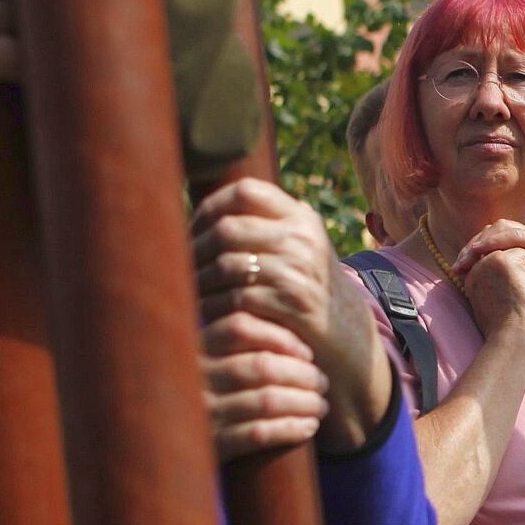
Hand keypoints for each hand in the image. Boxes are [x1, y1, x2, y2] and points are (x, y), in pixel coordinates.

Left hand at [192, 178, 392, 451]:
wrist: (345, 333)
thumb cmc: (305, 287)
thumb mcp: (297, 247)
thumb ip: (264, 226)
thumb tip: (203, 213)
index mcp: (300, 218)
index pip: (246, 191)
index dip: (211, 205)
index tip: (194, 227)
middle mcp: (302, 239)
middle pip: (229, 229)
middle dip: (196, 247)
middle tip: (179, 262)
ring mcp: (298, 271)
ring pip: (227, 265)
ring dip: (200, 279)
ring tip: (187, 288)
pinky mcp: (292, 304)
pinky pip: (237, 299)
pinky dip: (213, 306)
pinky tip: (203, 312)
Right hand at [201, 312, 328, 463]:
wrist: (163, 443)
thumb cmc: (199, 396)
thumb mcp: (204, 361)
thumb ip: (231, 342)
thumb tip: (289, 318)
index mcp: (194, 347)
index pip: (240, 327)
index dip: (281, 337)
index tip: (307, 353)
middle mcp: (196, 376)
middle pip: (262, 365)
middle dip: (303, 374)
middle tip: (323, 382)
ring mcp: (203, 411)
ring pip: (267, 401)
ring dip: (304, 403)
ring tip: (321, 406)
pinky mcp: (212, 444)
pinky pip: (259, 434)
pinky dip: (290, 429)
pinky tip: (309, 427)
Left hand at [456, 221, 524, 326]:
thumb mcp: (503, 285)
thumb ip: (489, 273)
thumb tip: (461, 268)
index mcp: (522, 248)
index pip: (493, 236)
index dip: (473, 248)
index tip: (457, 266)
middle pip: (497, 229)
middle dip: (475, 242)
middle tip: (459, 260)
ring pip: (504, 228)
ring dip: (482, 240)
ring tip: (467, 254)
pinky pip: (516, 235)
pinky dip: (496, 240)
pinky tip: (480, 250)